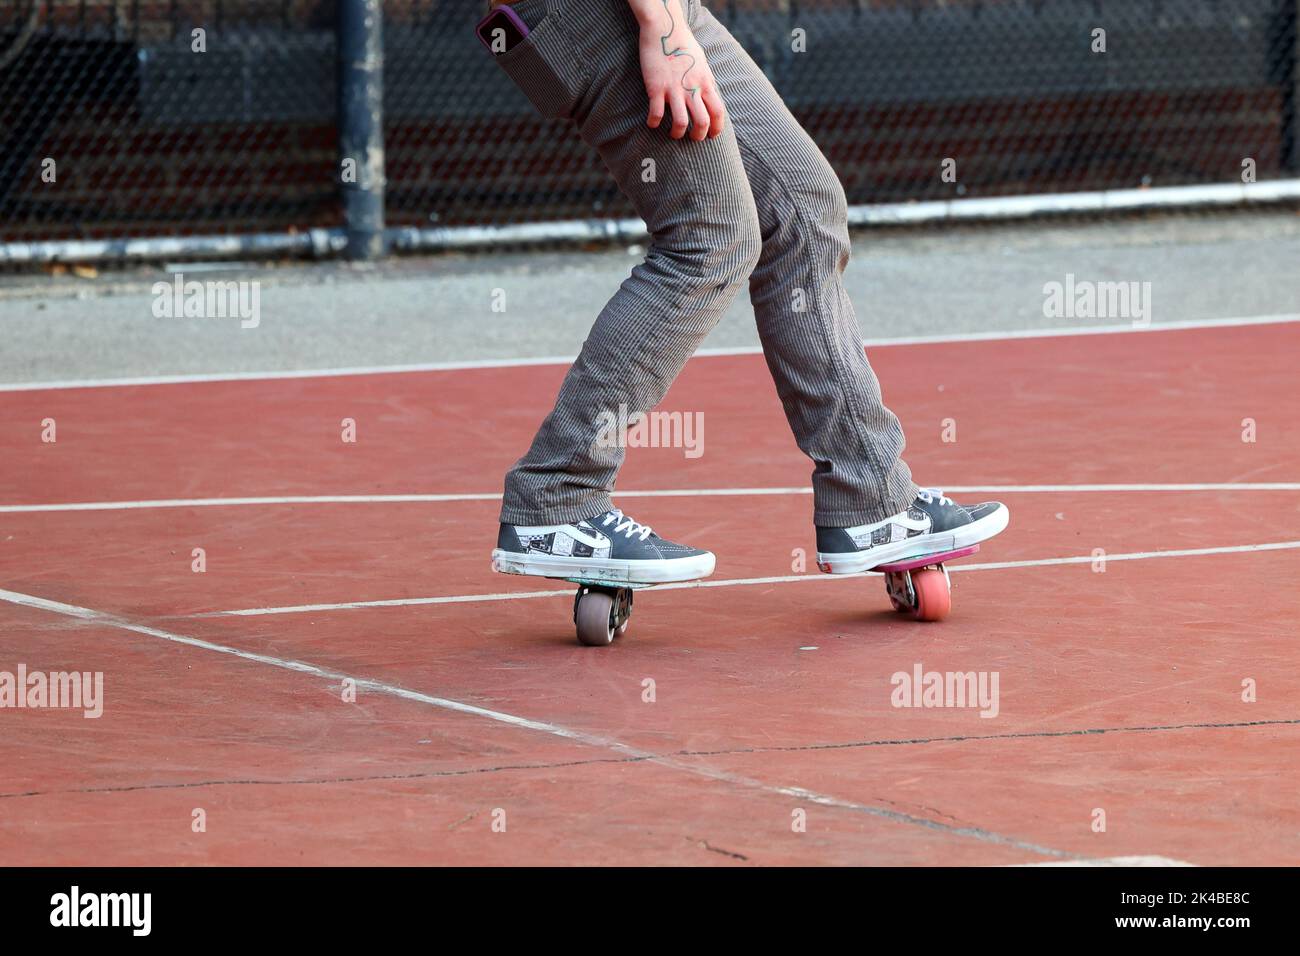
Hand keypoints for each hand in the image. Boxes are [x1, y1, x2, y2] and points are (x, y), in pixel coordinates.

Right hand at [637, 2, 726, 140]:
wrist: (665, 29)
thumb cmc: (683, 45)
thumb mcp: (702, 63)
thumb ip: (706, 81)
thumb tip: (710, 95)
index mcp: (705, 82)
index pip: (718, 112)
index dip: (716, 128)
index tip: (711, 135)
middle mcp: (692, 88)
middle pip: (702, 122)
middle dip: (698, 136)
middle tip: (692, 137)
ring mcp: (674, 89)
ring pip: (680, 123)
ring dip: (677, 133)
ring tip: (673, 133)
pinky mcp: (656, 87)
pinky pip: (656, 113)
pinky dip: (654, 123)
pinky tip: (652, 123)